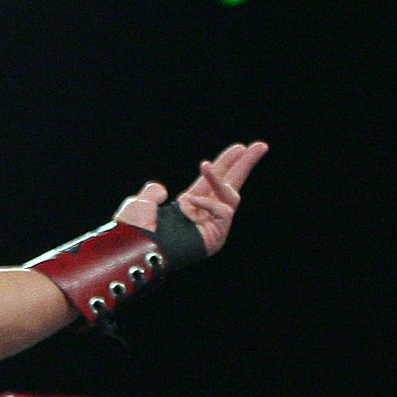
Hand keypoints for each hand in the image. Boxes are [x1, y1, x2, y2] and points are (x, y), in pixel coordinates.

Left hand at [115, 142, 266, 254]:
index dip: (226, 162)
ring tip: (204, 166)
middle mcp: (203, 213)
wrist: (137, 251)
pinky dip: (208, 203)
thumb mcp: (141, 203)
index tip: (239, 147)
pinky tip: (192, 203)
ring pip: (230, 196)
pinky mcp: (217, 237)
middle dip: (246, 164)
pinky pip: (224, 211)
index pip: (214, 180)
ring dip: (219, 178)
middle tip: (261, 145)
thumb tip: (162, 190)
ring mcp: (211, 225)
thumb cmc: (134, 232)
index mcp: (188, 204)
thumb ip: (152, 191)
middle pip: (231, 184)